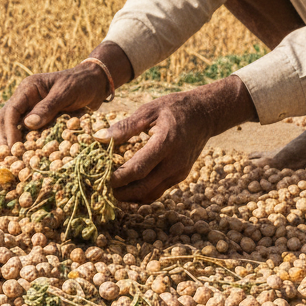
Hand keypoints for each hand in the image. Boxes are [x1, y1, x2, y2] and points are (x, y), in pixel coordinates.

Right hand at [0, 63, 108, 148]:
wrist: (95, 83)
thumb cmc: (81, 83)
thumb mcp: (65, 93)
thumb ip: (48, 107)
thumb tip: (28, 124)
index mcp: (28, 88)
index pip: (11, 110)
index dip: (9, 130)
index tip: (12, 148)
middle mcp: (25, 98)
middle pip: (4, 119)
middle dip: (2, 138)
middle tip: (4, 158)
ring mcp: (31, 109)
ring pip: (12, 126)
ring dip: (9, 142)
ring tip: (9, 160)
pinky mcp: (39, 118)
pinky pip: (26, 131)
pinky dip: (23, 143)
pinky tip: (23, 156)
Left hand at [95, 77, 255, 202]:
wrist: (206, 115)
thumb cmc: (175, 108)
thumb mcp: (149, 110)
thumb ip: (125, 126)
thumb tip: (99, 137)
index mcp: (166, 143)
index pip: (138, 169)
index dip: (118, 177)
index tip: (101, 176)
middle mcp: (175, 162)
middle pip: (144, 187)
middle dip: (121, 192)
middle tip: (101, 188)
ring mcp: (179, 172)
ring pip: (151, 194)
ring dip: (130, 197)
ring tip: (111, 191)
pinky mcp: (180, 176)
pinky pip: (158, 191)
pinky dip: (141, 194)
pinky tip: (127, 189)